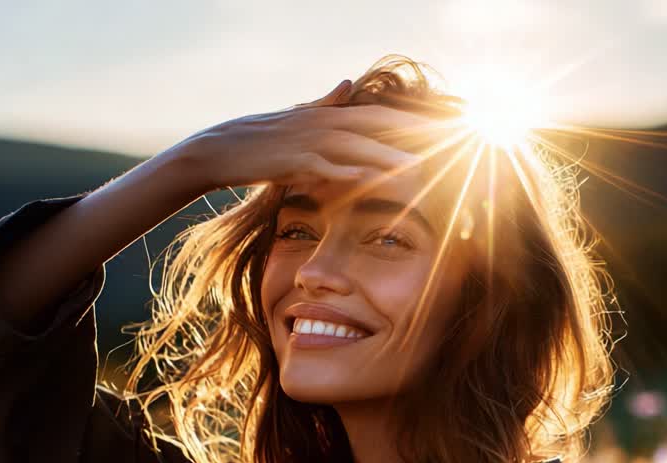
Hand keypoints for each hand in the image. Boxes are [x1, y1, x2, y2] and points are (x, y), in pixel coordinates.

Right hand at [184, 79, 430, 189]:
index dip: (410, 118)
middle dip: (411, 131)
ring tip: (418, 165)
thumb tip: (348, 83)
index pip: (377, 113)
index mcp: (327, 113)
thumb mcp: (297, 117)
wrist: (219, 150)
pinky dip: (346, 169)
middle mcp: (322, 122)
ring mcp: (307, 141)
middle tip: (447, 139)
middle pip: (375, 123)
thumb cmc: (260, 138)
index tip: (441, 125)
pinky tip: (367, 176)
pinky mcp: (291, 161)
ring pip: (355, 145)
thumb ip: (326, 101)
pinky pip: (324, 166)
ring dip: (386, 154)